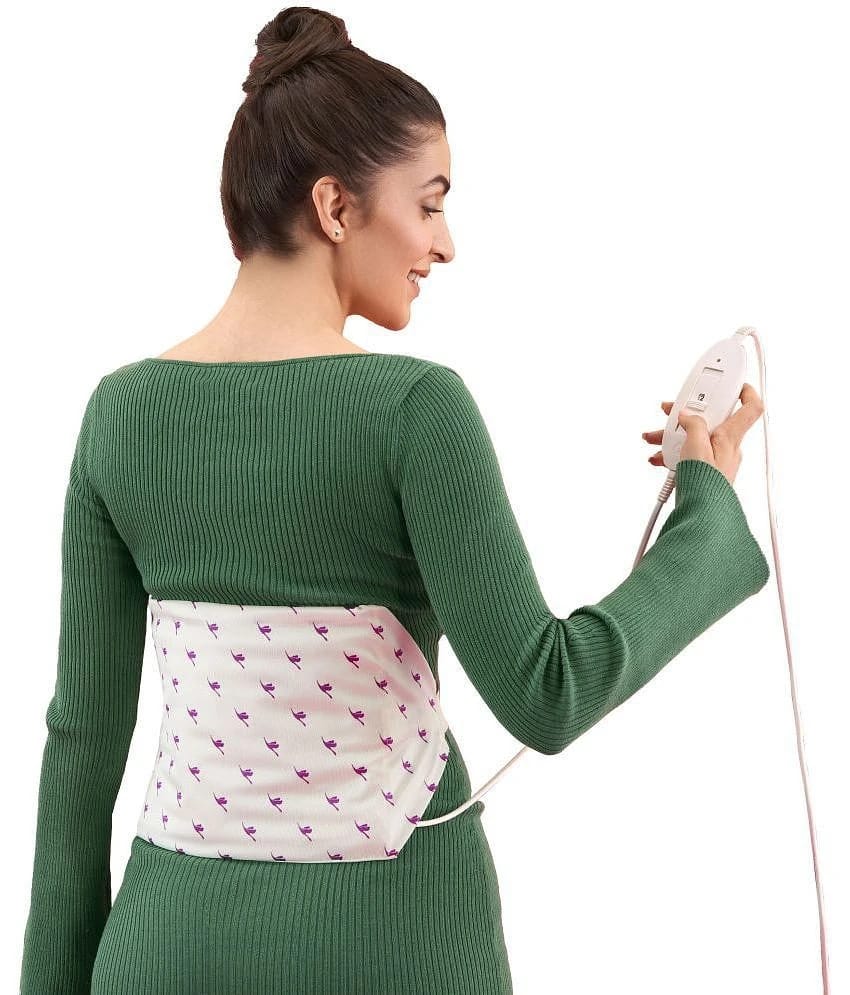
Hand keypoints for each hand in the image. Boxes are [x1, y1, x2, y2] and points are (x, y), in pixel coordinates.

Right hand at [641, 383, 764, 484]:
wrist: (702, 512)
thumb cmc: (705, 483)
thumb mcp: (696, 445)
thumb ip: (693, 424)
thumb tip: (688, 416)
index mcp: (730, 436)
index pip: (751, 407)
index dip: (745, 391)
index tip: (733, 382)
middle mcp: (727, 446)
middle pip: (709, 419)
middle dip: (686, 413)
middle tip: (670, 409)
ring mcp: (716, 459)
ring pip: (695, 437)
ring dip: (673, 435)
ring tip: (653, 438)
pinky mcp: (704, 470)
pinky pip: (690, 453)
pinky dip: (674, 452)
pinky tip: (659, 457)